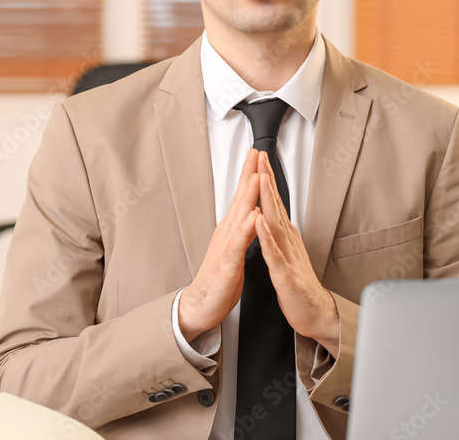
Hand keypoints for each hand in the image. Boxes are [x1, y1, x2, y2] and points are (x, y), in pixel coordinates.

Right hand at [177, 148, 260, 341]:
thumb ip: (242, 230)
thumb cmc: (219, 279)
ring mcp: (225, 246)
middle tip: (255, 153)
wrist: (201, 304)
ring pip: (239, 216)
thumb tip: (251, 212)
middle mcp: (227, 232)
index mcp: (231, 229)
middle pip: (239, 198)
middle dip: (248, 175)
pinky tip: (253, 216)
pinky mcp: (226, 263)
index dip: (250, 176)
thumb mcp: (234, 249)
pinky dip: (246, 229)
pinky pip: (238, 244)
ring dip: (248, 195)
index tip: (257, 156)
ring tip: (257, 176)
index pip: (242, 197)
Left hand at [255, 153, 340, 356]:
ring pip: (275, 223)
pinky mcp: (284, 273)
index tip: (258, 159)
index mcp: (285, 236)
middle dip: (267, 179)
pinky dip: (265, 236)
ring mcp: (287, 255)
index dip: (265, 180)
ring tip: (261, 179)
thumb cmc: (299, 286)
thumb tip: (278, 215)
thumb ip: (281, 233)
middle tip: (260, 156)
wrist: (315, 314)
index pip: (273, 202)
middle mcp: (288, 241)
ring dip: (268, 200)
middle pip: (276, 204)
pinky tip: (259, 222)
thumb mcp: (287, 253)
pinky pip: (273, 252)